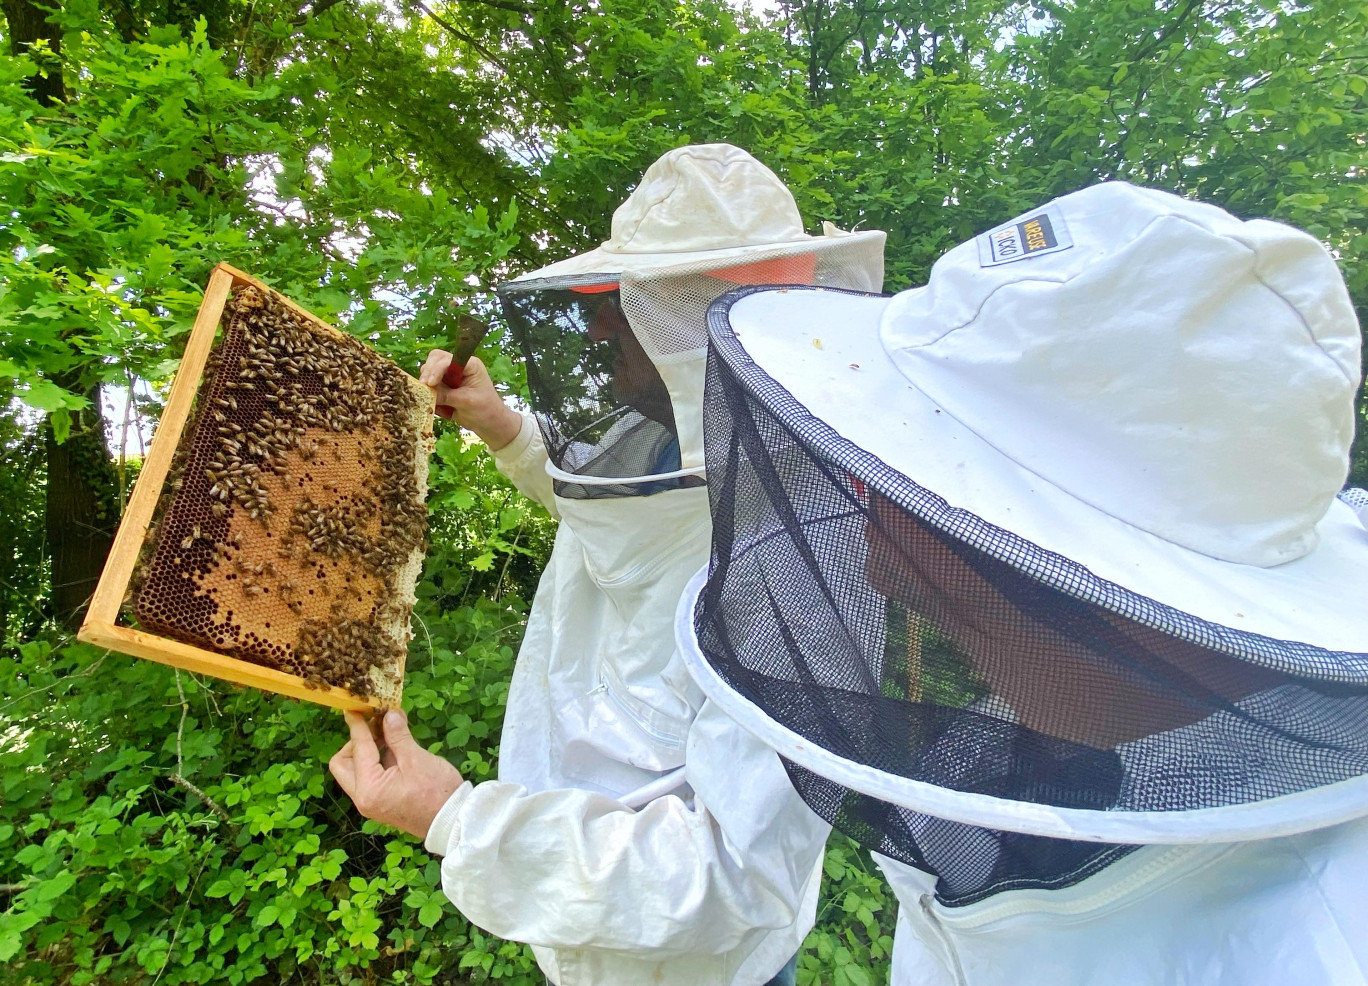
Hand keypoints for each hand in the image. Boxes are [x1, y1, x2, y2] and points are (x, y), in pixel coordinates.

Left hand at [328, 709, 463, 838]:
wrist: (452, 821)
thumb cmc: (436, 791)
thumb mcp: (416, 759)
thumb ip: (398, 736)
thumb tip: (389, 714)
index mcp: (369, 787)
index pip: (358, 749)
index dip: (357, 725)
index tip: (354, 708)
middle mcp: (363, 798)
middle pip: (343, 764)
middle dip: (355, 742)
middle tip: (376, 726)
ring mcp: (371, 803)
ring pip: (355, 771)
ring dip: (367, 750)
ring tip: (389, 733)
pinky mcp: (381, 803)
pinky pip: (369, 778)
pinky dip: (376, 761)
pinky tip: (395, 748)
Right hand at [418, 351, 522, 450]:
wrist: (489, 423)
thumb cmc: (485, 410)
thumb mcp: (466, 402)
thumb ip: (446, 396)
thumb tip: (425, 392)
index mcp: (469, 365)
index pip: (447, 359)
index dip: (436, 369)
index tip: (430, 383)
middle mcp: (458, 366)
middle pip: (435, 360)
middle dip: (428, 373)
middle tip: (423, 388)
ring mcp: (450, 375)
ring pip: (430, 371)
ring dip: (427, 383)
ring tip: (428, 396)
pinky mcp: (445, 386)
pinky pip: (430, 384)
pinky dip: (428, 391)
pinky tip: (432, 402)